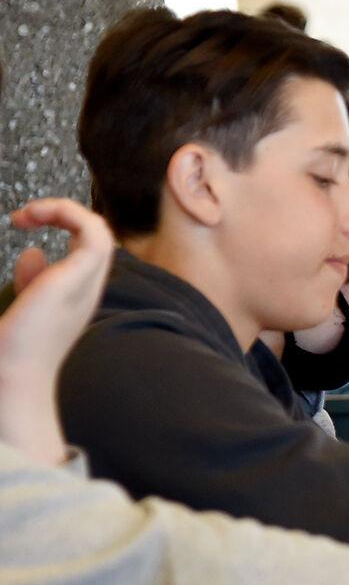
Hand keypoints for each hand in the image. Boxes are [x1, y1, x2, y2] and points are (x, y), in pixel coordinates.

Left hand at [0, 200, 115, 463]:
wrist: (12, 375)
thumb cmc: (12, 351)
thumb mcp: (21, 306)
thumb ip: (31, 280)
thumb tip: (33, 252)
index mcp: (75, 294)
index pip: (84, 247)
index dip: (59, 225)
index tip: (21, 224)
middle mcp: (86, 287)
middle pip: (96, 235)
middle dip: (62, 213)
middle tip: (23, 216)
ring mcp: (86, 282)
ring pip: (99, 229)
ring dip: (65, 210)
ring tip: (30, 213)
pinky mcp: (79, 276)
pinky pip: (93, 230)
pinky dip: (67, 212)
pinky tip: (36, 216)